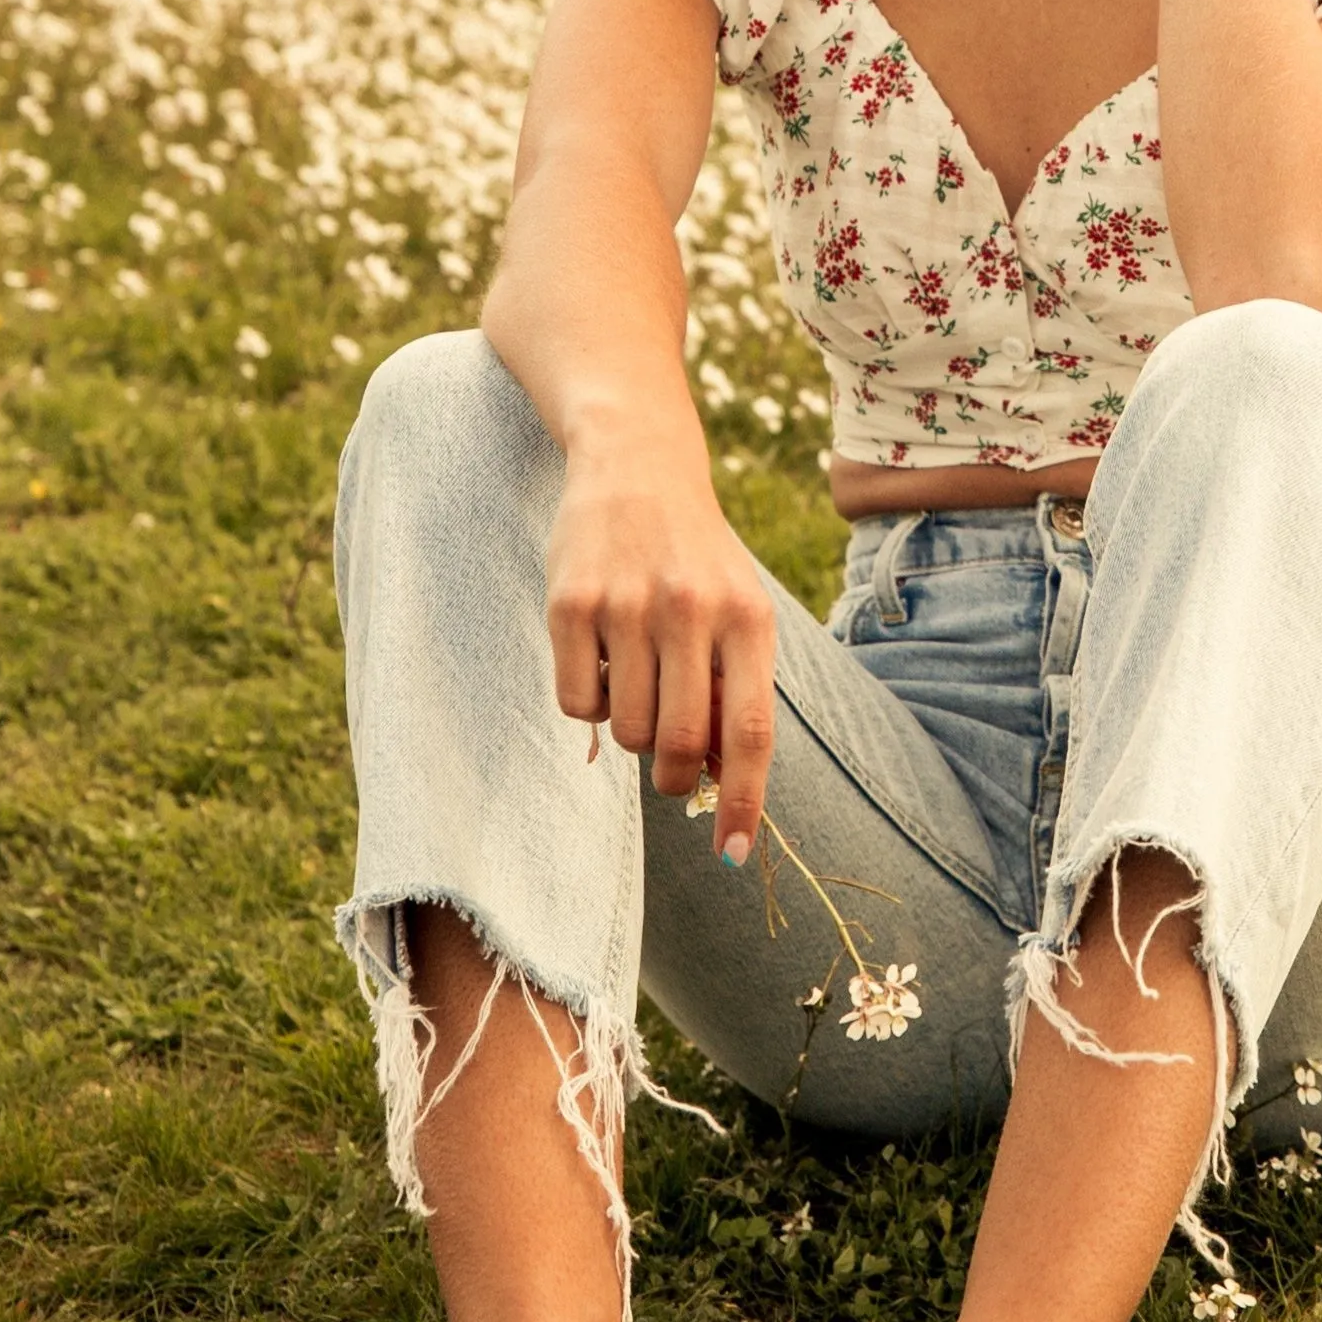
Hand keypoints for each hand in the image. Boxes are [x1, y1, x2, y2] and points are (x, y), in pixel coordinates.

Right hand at [543, 444, 775, 862]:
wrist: (636, 466)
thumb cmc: (696, 558)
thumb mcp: (737, 610)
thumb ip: (736, 688)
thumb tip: (726, 783)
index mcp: (748, 618)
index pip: (750, 732)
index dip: (745, 801)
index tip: (735, 855)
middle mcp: (691, 611)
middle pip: (682, 744)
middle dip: (677, 779)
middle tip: (672, 773)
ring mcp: (627, 606)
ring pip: (629, 731)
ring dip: (634, 732)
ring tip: (638, 682)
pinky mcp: (570, 604)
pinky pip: (578, 705)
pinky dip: (590, 705)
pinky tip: (600, 659)